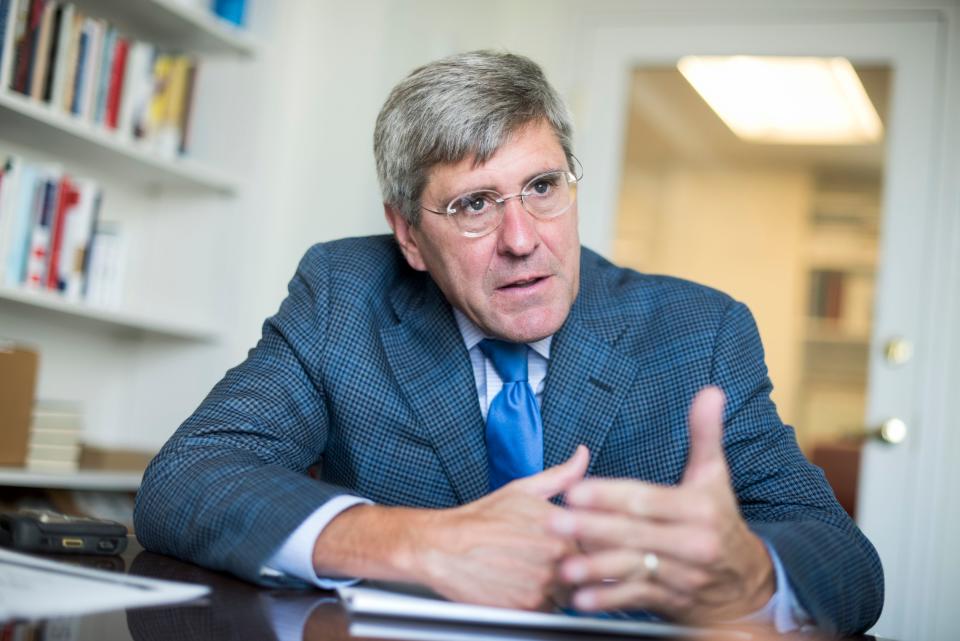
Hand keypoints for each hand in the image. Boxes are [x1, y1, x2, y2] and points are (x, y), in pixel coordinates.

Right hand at [312, 445, 588, 610]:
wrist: (441, 547)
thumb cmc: (480, 519)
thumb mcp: (523, 489)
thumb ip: (561, 476)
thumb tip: (582, 455)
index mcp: (561, 525)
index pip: (596, 543)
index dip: (585, 545)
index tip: (571, 544)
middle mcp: (555, 555)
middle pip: (585, 570)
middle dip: (572, 567)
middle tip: (544, 560)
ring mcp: (543, 583)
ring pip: (568, 593)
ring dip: (557, 587)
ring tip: (531, 572)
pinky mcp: (527, 607)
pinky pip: (548, 610)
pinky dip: (539, 602)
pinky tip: (520, 585)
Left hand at [550, 387, 774, 621]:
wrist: (747, 584)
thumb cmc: (720, 521)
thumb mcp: (715, 477)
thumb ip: (705, 435)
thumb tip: (710, 392)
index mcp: (698, 509)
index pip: (647, 500)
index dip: (610, 495)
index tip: (577, 490)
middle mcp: (692, 544)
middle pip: (635, 534)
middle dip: (592, 528)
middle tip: (555, 521)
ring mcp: (682, 576)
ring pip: (634, 570)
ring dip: (597, 569)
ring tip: (564, 565)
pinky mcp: (672, 602)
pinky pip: (638, 599)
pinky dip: (610, 599)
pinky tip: (582, 597)